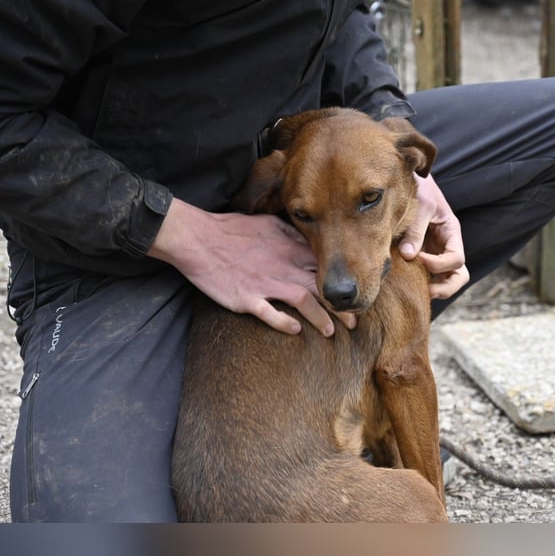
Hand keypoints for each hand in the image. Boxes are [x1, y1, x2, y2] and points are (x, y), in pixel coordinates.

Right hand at [147, 198, 354, 335]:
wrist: (198, 239)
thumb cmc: (232, 230)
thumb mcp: (268, 223)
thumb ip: (292, 233)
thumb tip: (311, 241)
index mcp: (289, 249)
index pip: (324, 267)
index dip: (340, 282)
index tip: (354, 293)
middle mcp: (283, 267)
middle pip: (320, 288)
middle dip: (340, 306)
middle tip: (356, 321)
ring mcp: (265, 284)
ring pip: (302, 302)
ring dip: (320, 318)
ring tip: (332, 332)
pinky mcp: (247, 298)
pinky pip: (269, 314)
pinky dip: (284, 323)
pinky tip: (295, 330)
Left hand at [399, 174, 468, 298]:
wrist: (409, 180)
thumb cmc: (419, 188)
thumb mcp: (421, 205)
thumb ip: (415, 230)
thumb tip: (407, 255)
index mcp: (452, 233)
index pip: (456, 259)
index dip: (438, 264)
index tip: (418, 258)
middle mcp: (446, 247)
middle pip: (458, 277)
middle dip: (444, 288)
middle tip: (423, 289)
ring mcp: (435, 253)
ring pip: (444, 281)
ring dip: (431, 288)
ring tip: (411, 287)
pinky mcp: (420, 256)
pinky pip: (424, 276)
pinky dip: (417, 282)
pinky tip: (401, 280)